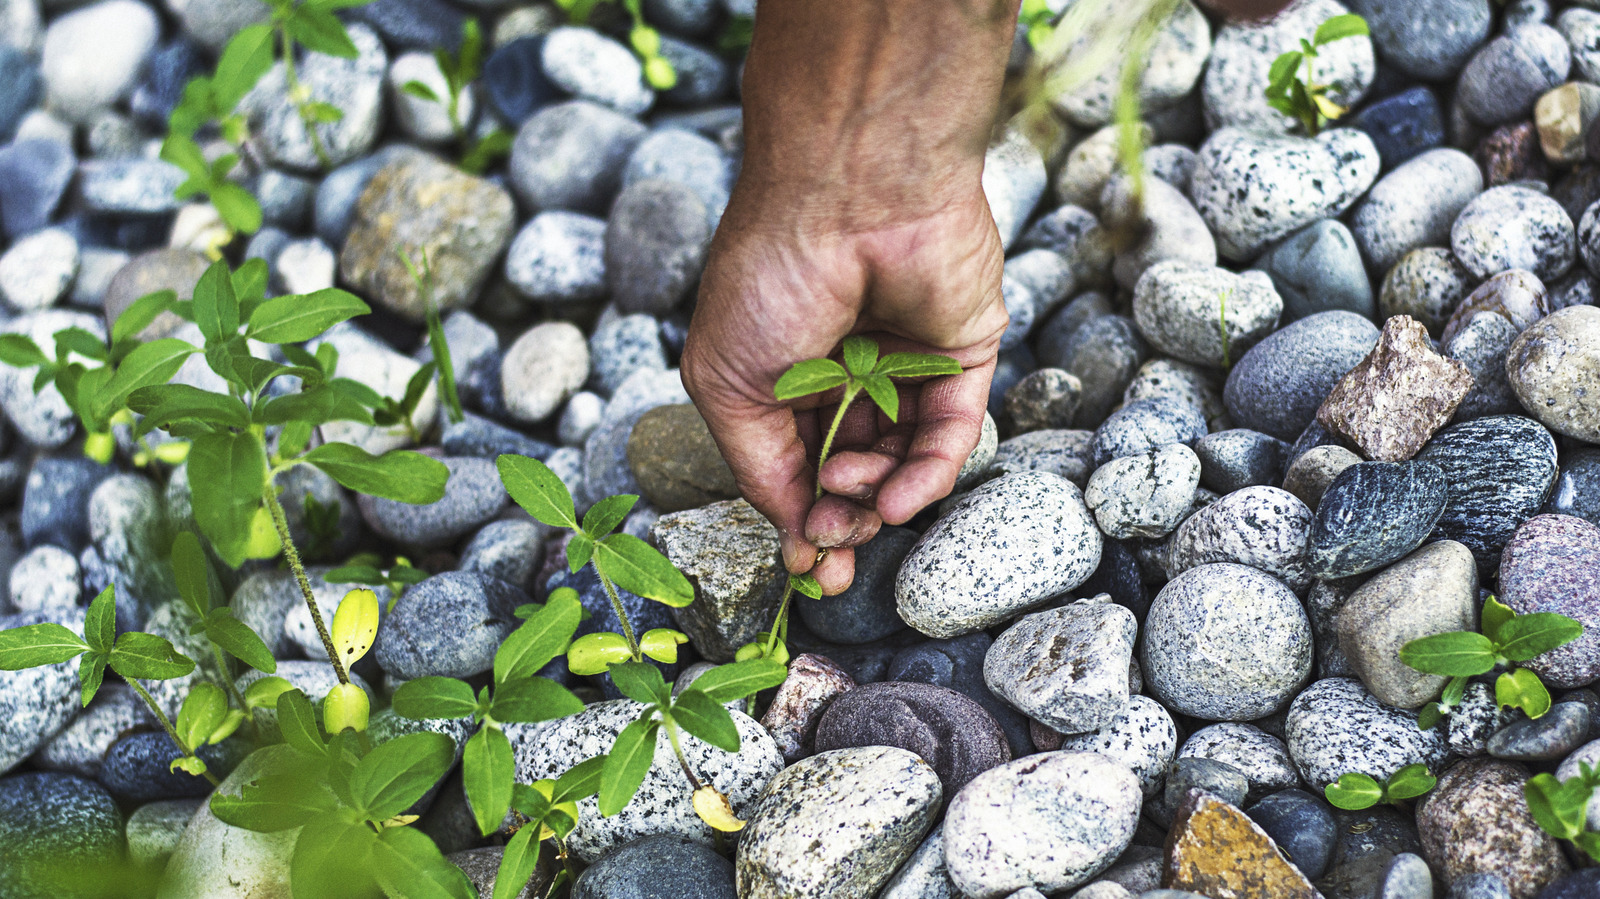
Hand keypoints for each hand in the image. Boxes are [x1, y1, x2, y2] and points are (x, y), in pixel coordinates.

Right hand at [681, 183, 1007, 594]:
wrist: (850, 194)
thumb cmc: (771, 276)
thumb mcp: (728, 384)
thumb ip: (760, 467)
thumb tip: (794, 539)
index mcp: (784, 373)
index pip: (798, 464)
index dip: (801, 519)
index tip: (805, 568)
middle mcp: (848, 373)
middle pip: (854, 474)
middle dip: (843, 521)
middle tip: (832, 551)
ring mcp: (908, 366)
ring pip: (903, 462)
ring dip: (877, 497)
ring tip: (856, 497)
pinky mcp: (963, 356)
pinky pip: (950, 434)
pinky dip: (927, 477)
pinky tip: (897, 501)